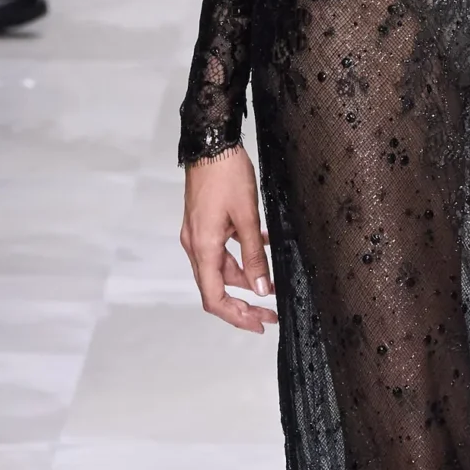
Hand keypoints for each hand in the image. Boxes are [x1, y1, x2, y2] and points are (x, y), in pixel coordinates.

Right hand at [181, 146, 276, 332]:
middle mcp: (196, 245)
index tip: (258, 324)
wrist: (211, 144)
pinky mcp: (205, 224)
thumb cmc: (226, 174)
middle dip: (244, 304)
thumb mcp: (247, 217)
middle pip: (217, 288)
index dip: (235, 316)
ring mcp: (199, 235)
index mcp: (203, 247)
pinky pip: (223, 251)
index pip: (214, 297)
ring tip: (273, 285)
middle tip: (269, 314)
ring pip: (222, 269)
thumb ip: (255, 255)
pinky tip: (264, 251)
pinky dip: (242, 257)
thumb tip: (262, 289)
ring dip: (246, 279)